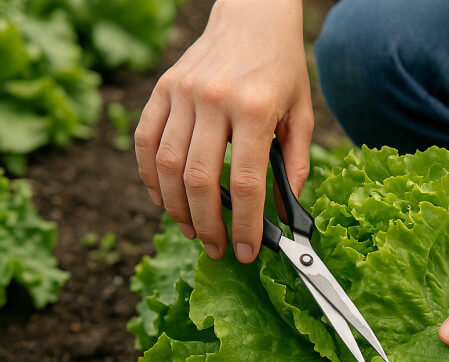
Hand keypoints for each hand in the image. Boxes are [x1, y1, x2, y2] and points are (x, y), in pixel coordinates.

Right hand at [134, 0, 312, 262]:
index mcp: (254, 109)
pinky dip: (150, 177)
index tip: (248, 252)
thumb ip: (296, 162)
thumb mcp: (302, 113)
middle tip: (216, 248)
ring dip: (176, 208)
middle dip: (207, 225)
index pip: (246, 182)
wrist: (252, 16)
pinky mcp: (163, 89)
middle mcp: (214, 100)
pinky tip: (164, 199)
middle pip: (199, 180)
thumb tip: (286, 209)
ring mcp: (182, 93)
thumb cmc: (281, 68)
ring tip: (192, 230)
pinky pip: (147, 142)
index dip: (246, 225)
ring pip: (167, 166)